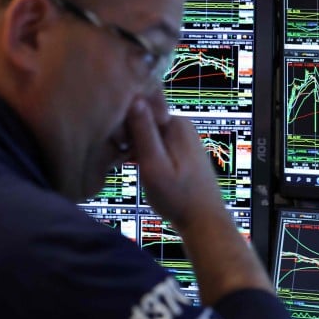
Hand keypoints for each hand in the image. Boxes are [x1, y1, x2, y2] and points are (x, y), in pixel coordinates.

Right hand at [126, 89, 271, 301]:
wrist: (203, 220)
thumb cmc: (178, 197)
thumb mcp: (155, 165)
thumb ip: (144, 133)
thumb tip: (134, 98)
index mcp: (176, 123)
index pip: (140, 105)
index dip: (122, 120)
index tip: (115, 143)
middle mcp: (181, 125)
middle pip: (142, 117)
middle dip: (126, 132)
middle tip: (117, 156)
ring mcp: (181, 137)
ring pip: (146, 131)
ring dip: (132, 144)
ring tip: (123, 162)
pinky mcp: (179, 150)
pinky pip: (154, 142)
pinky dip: (141, 151)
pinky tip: (131, 165)